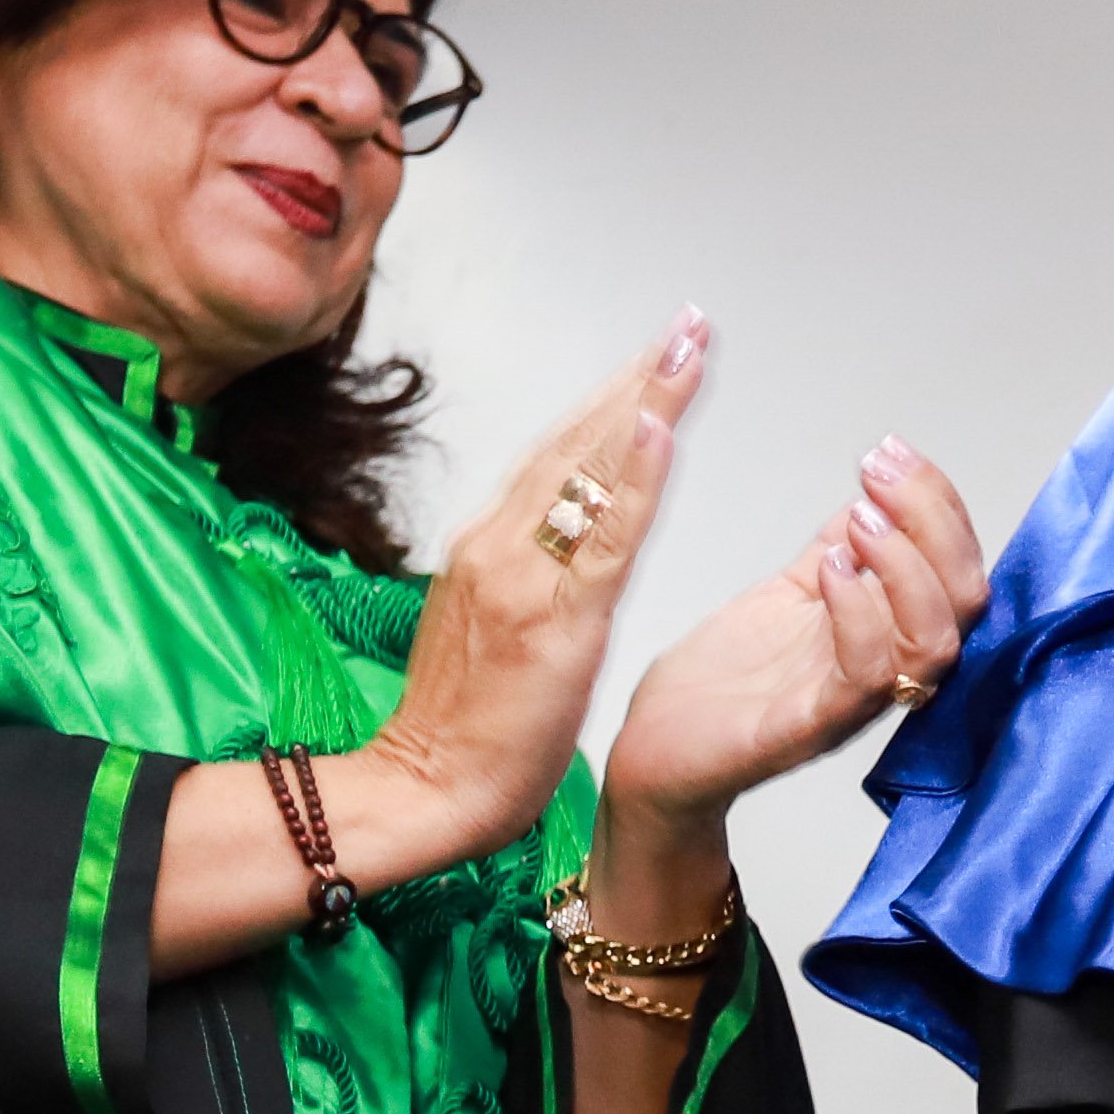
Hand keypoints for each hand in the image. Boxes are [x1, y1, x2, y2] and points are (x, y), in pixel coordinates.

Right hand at [369, 314, 708, 867]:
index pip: (557, 455)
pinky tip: (662, 428)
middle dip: (637, 378)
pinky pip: (605, 537)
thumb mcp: (491, 626)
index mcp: (488, 547)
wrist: (423, 789)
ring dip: (645, 402)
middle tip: (689, 323)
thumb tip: (559, 542)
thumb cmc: (463, 727)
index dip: (611, 402)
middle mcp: (499, 545)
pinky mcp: (555, 619)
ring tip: (688, 348)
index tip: (654, 356)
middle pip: (578, 443)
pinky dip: (635, 477)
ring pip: (592, 470)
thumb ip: (523, 575)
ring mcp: (523, 576)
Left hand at [601, 438, 995, 827]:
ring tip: (861, 519)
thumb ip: (837, 550)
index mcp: (887, 633)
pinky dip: (857, 614)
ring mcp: (853, 703)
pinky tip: (829, 569)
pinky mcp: (807, 728)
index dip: (940, 503)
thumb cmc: (723, 685)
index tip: (893, 452)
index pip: (957, 567)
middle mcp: (887, 670)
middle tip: (880, 473)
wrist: (659, 750)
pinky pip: (864, 680)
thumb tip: (876, 494)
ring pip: (933, 642)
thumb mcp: (789, 595)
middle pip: (965, 601)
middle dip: (934, 521)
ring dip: (906, 566)